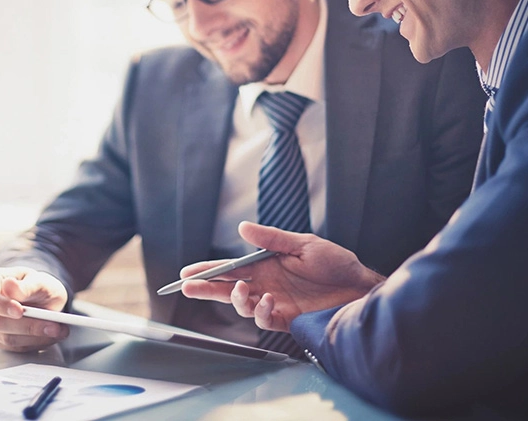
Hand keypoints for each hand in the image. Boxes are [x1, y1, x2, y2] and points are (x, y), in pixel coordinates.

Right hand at [0, 266, 69, 351]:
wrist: (42, 297)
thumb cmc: (38, 285)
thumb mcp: (39, 280)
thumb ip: (27, 285)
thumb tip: (9, 286)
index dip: (0, 305)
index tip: (19, 311)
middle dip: (28, 326)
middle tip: (55, 326)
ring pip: (6, 338)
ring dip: (36, 337)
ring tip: (60, 331)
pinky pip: (15, 347)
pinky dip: (36, 343)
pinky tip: (52, 336)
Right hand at [181, 222, 383, 331]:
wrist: (359, 287)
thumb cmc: (334, 262)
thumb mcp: (303, 244)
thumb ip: (271, 239)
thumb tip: (242, 228)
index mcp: (266, 264)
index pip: (231, 267)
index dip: (209, 270)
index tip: (188, 272)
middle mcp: (266, 284)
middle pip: (228, 288)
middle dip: (207, 289)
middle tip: (187, 288)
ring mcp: (275, 302)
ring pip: (243, 305)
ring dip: (235, 299)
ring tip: (240, 290)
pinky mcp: (287, 319)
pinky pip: (265, 319)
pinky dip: (261, 311)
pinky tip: (266, 301)